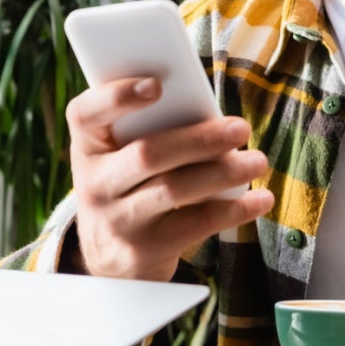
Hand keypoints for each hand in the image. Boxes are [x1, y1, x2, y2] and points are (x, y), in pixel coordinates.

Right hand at [64, 76, 272, 282]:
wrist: (109, 260)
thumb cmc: (130, 187)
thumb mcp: (122, 158)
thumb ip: (151, 131)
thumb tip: (212, 117)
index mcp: (88, 147)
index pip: (85, 114)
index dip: (117, 97)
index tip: (157, 85)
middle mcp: (94, 184)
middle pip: (147, 154)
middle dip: (199, 139)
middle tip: (240, 128)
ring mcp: (117, 220)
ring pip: (173, 189)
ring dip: (223, 172)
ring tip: (257, 161)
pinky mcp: (144, 250)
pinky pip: (195, 224)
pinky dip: (234, 210)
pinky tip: (259, 199)